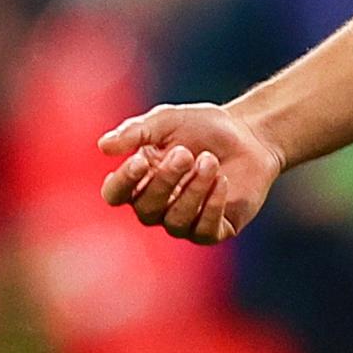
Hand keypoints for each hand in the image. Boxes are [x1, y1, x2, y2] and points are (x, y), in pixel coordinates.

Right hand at [98, 102, 284, 244]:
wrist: (249, 134)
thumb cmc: (203, 127)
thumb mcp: (168, 120)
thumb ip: (136, 131)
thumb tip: (103, 146)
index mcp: (139, 181)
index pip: (115, 194)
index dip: (123, 182)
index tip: (141, 160)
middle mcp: (157, 207)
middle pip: (146, 208)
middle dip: (166, 180)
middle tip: (185, 153)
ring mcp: (185, 221)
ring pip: (176, 221)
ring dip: (193, 190)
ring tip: (210, 161)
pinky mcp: (213, 230)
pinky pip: (204, 232)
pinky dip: (212, 206)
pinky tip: (222, 181)